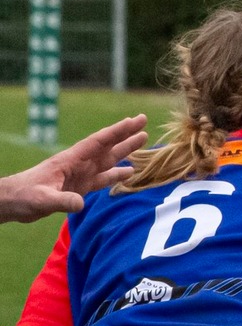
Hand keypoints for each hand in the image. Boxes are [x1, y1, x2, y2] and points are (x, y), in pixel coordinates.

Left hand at [0, 114, 148, 222]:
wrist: (12, 201)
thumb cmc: (24, 196)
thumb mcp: (42, 199)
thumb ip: (62, 200)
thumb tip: (81, 204)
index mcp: (71, 161)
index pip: (98, 142)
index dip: (118, 132)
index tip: (135, 121)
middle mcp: (79, 165)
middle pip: (107, 147)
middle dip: (126, 135)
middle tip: (144, 122)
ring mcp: (80, 175)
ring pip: (108, 161)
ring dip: (125, 152)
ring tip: (143, 142)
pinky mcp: (79, 187)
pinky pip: (103, 178)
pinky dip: (117, 175)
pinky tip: (129, 173)